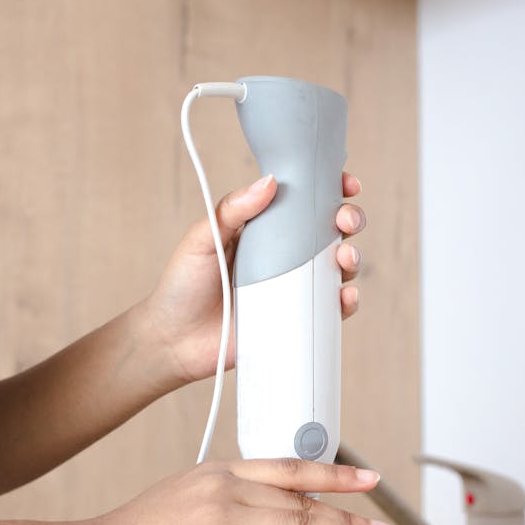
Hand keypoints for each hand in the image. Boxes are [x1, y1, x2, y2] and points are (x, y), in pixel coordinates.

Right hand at [84, 459, 395, 524]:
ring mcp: (224, 517)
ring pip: (300, 523)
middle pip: (302, 499)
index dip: (332, 472)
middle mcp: (225, 487)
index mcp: (215, 472)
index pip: (287, 467)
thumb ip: (219, 510)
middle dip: (350, 512)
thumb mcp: (177, 504)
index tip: (364, 479)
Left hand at [142, 172, 365, 386]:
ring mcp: (292, 290)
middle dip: (349, 219)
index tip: (344, 184)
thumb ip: (232, 210)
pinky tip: (344, 297)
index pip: (303, 203)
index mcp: (264, 230)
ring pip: (337, 269)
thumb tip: (270, 182)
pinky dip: (346, 302)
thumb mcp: (202, 239)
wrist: (173, 341)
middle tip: (344, 221)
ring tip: (344, 260)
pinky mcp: (295, 321)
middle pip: (330, 232)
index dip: (329, 190)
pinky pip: (329, 310)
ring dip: (352, 259)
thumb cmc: (182, 287)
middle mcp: (284, 257)